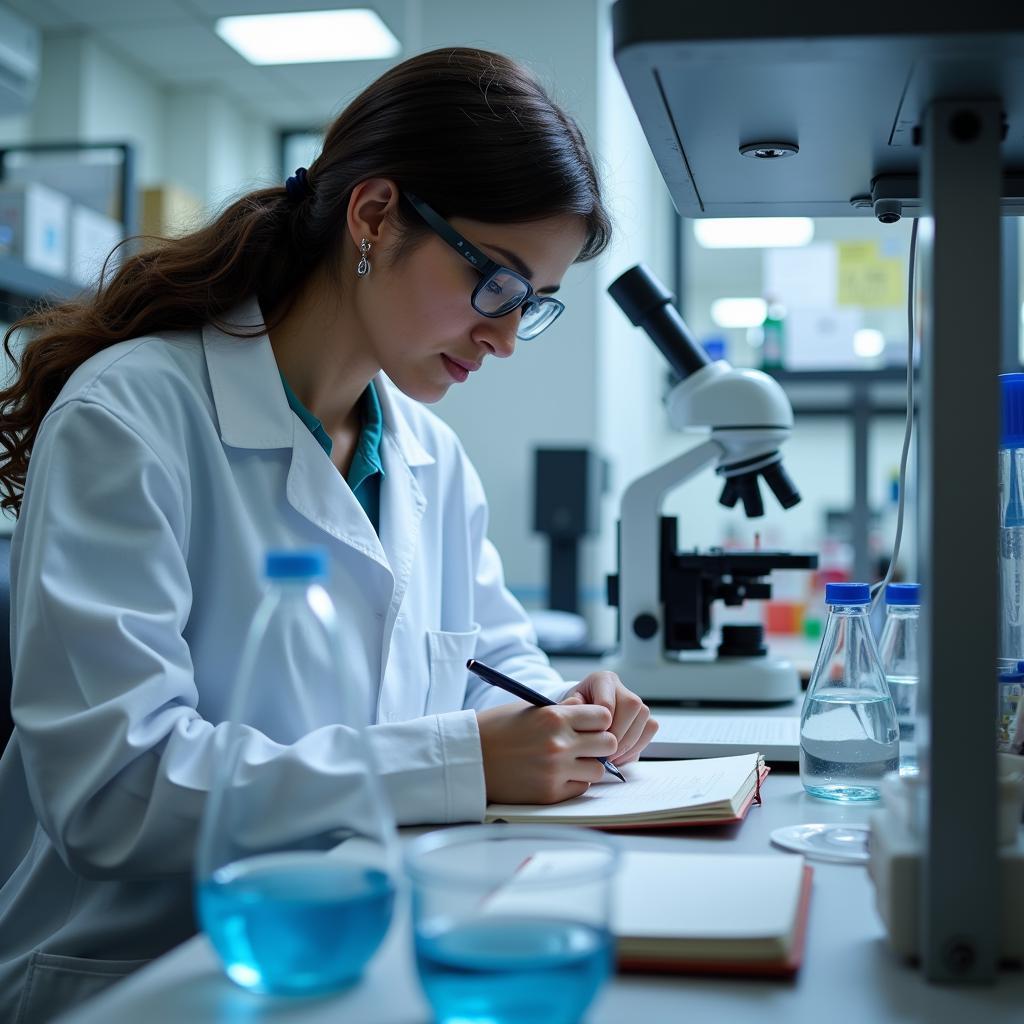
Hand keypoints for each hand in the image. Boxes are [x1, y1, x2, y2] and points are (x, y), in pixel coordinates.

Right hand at [477, 700, 616, 804]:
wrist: (469, 759)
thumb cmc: (498, 729)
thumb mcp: (530, 708)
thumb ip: (563, 709)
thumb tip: (589, 710)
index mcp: (554, 717)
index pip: (603, 716)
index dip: (599, 720)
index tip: (590, 724)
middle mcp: (559, 744)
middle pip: (608, 743)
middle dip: (600, 743)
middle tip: (586, 744)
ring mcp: (555, 771)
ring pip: (598, 770)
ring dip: (588, 765)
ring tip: (570, 761)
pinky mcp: (550, 794)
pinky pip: (580, 788)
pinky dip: (573, 782)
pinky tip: (557, 775)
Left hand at [561, 672, 657, 765]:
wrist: (580, 716)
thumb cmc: (572, 713)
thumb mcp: (566, 710)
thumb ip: (569, 710)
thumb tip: (579, 714)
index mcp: (601, 680)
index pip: (607, 702)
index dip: (603, 726)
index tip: (592, 742)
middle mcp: (621, 687)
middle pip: (631, 707)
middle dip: (619, 735)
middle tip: (605, 755)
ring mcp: (635, 700)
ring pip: (644, 718)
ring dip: (629, 744)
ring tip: (611, 758)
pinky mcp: (644, 715)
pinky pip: (650, 728)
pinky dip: (637, 746)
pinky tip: (621, 756)